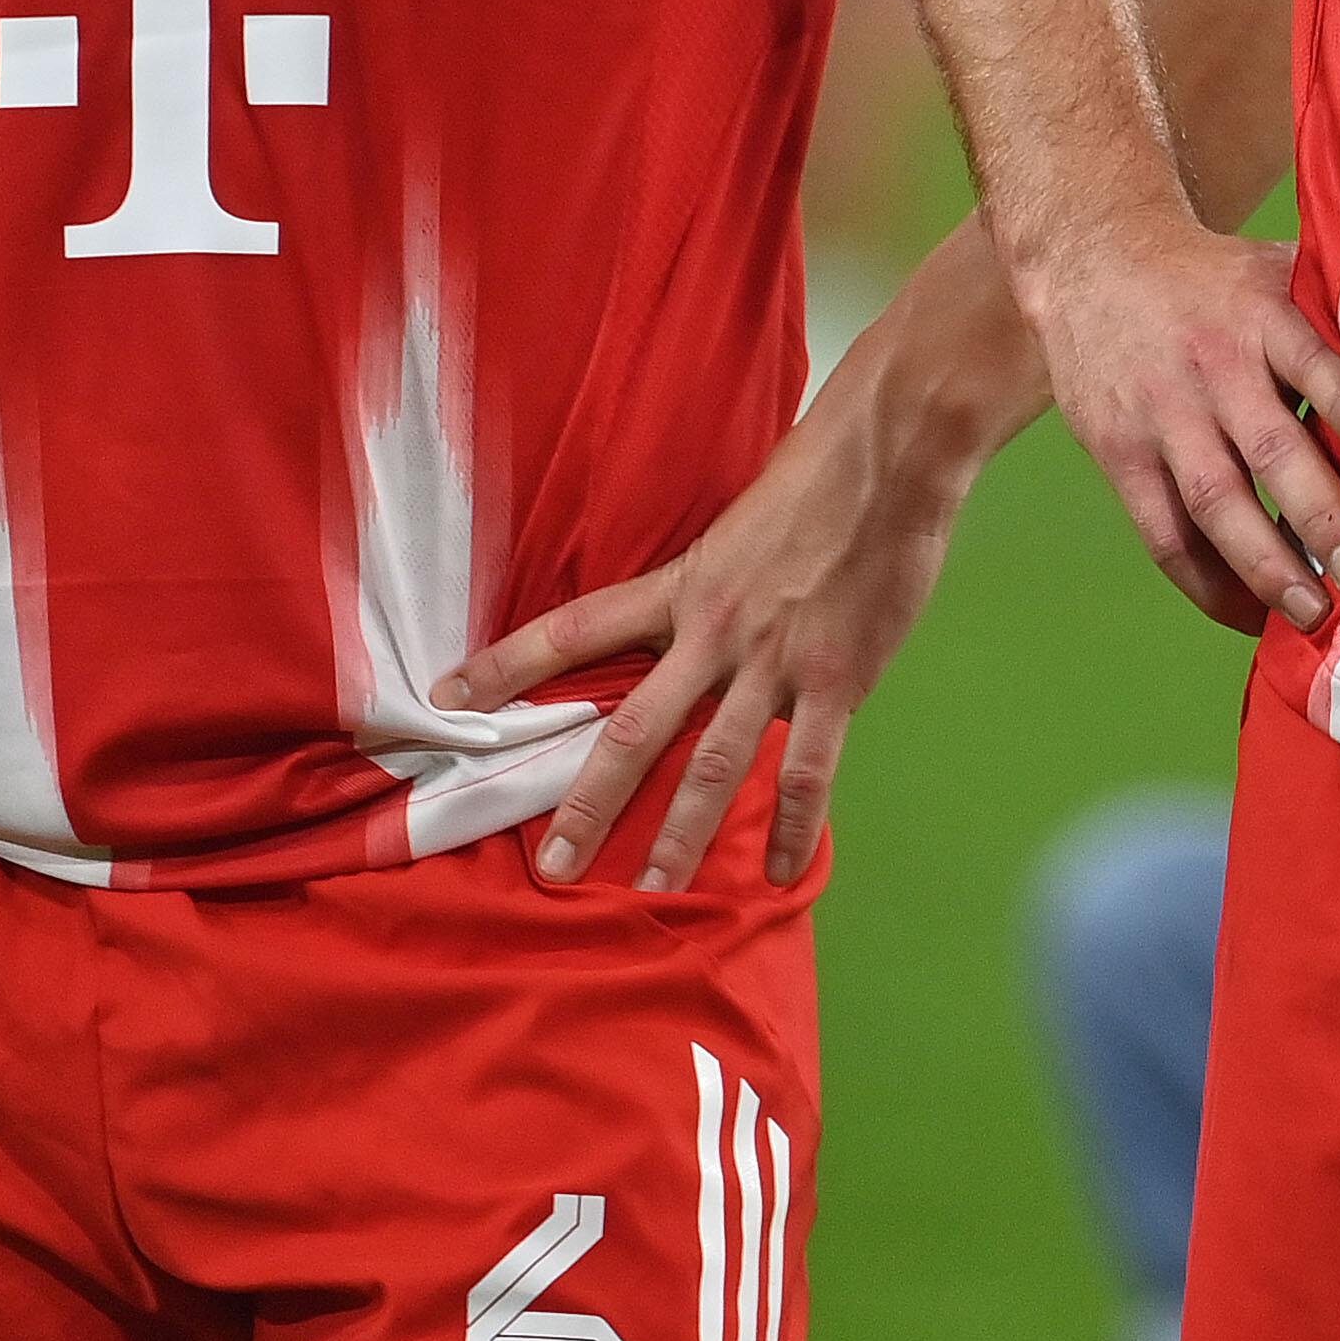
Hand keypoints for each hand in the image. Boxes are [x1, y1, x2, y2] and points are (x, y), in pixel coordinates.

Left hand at [437, 391, 971, 893]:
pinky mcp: (837, 681)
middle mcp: (715, 631)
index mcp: (682, 584)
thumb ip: (709, 581)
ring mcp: (776, 662)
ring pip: (714, 766)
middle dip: (590, 801)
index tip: (447, 699)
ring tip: (654, 886)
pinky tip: (782, 872)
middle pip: (634, 729)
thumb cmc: (819, 473)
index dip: (506, 665)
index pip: (575, 629)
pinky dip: (793, 827)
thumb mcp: (735, 522)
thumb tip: (693, 622)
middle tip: (553, 864)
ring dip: (682, 834)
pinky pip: (808, 770)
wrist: (892, 454)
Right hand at [1009, 206, 1339, 635]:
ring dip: (1263, 566)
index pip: (1314, 364)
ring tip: (1311, 614)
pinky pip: (1162, 531)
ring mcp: (1163, 413)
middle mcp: (1213, 366)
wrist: (1094, 257)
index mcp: (1262, 316)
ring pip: (1213, 502)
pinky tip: (1247, 614)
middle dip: (1319, 518)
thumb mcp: (1274, 270)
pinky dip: (1205, 581)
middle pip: (1268, 449)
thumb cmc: (1213, 279)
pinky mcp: (1119, 452)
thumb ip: (1336, 313)